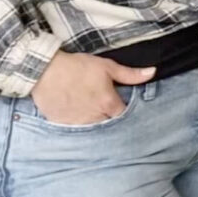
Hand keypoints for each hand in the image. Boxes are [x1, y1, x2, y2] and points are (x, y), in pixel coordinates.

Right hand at [30, 51, 153, 125]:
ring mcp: (77, 123)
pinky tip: (78, 115)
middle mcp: (94, 117)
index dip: (125, 111)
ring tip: (93, 112)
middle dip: (110, 118)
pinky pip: (75, 129)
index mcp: (108, 103)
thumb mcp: (107, 67)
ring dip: (95, 122)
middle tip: (106, 109)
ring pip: (93, 128)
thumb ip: (131, 74)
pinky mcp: (62, 124)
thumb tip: (153, 72)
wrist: (44, 71)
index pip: (124, 115)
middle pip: (109, 124)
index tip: (122, 105)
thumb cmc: (77, 67)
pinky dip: (79, 124)